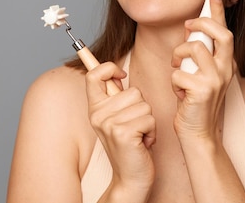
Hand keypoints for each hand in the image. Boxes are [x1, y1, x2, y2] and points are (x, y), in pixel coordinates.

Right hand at [85, 62, 155, 194]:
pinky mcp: (122, 133)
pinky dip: (152, 131)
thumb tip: (116, 72)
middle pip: (133, 91)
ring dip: (148, 121)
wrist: (130, 178)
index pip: (93, 75)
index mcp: (95, 108)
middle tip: (133, 127)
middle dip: (142, 108)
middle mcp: (98, 115)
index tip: (121, 75)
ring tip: (138, 136)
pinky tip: (142, 143)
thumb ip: (115, 97)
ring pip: (144, 105)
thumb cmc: (129, 145)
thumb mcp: (116, 119)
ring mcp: (109, 124)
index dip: (109, 67)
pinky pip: (149, 119)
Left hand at [171, 0, 235, 141]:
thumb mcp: (199, 73)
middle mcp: (225, 69)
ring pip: (194, 49)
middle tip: (188, 25)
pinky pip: (179, 73)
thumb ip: (198, 53)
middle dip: (202, 23)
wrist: (198, 133)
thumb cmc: (196, 103)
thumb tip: (190, 28)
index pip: (225, 30)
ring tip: (177, 69)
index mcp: (225, 63)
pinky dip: (173, 81)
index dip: (218, 10)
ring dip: (178, 56)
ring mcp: (216, 80)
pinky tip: (179, 92)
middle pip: (220, 33)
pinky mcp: (203, 91)